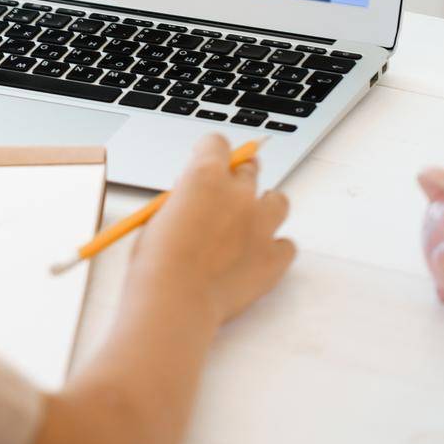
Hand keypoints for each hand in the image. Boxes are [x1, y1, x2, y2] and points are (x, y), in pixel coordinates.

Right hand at [130, 134, 294, 325]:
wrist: (174, 300)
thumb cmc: (156, 260)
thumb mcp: (157, 215)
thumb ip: (182, 198)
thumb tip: (192, 198)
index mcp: (205, 175)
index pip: (218, 143)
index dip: (210, 151)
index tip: (205, 161)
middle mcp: (239, 193)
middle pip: (250, 168)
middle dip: (238, 178)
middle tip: (223, 197)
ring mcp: (262, 225)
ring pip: (278, 201)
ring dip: (264, 206)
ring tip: (247, 224)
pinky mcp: (274, 257)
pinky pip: (287, 245)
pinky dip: (274, 248)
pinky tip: (257, 256)